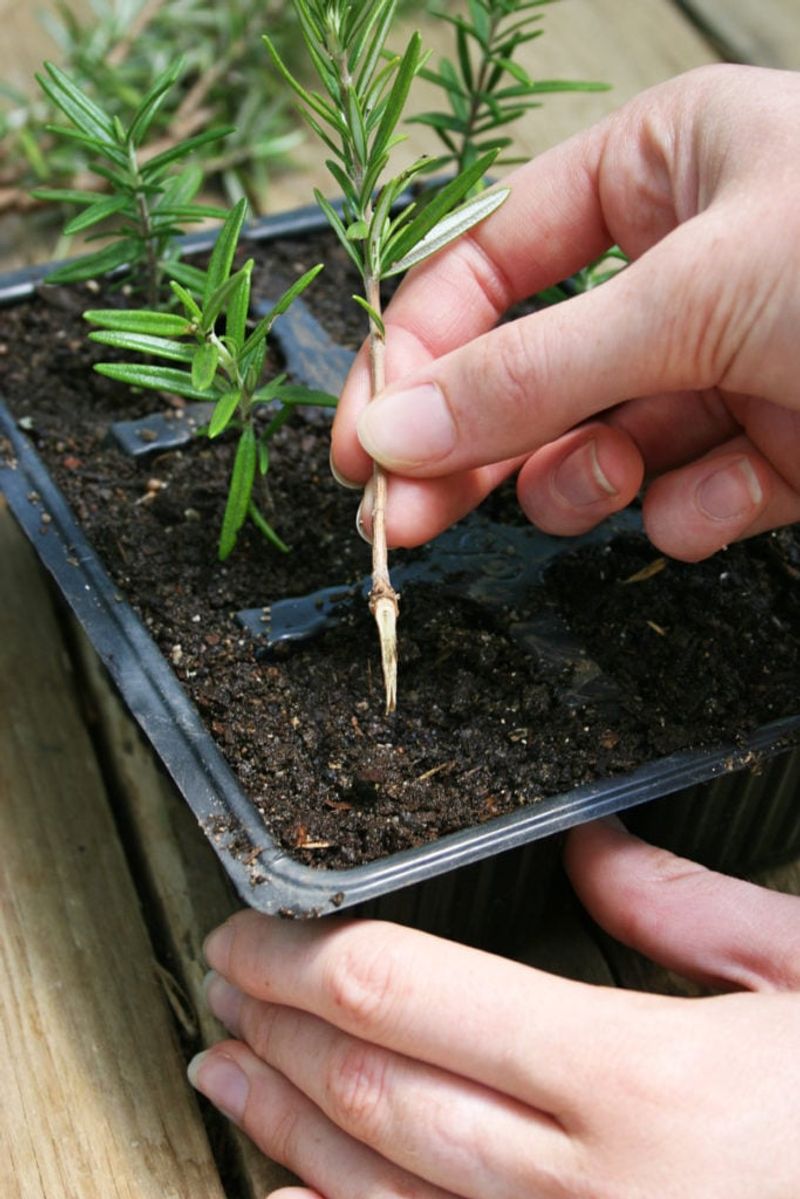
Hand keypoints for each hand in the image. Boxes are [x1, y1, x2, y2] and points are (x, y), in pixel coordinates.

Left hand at [189, 819, 799, 1197]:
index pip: (403, 994)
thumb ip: (691, 910)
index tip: (251, 929)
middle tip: (224, 981)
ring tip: (225, 1073)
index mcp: (637, 1080)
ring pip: (376, 1190)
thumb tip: (593, 847)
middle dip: (273, 1028)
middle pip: (370, 1090)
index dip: (299, 957)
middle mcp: (587, 1190)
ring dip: (279, 1126)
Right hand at [331, 64, 799, 561]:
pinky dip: (697, 511)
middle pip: (524, 371)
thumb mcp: (697, 293)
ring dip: (587, 481)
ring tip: (612, 481)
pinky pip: (685, 501)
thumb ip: (537, 369)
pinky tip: (743, 489)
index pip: (484, 263)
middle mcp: (681, 269)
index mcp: (655, 171)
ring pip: (595, 449)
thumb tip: (396, 429)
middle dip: (470, 450)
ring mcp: (726, 366)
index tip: (364, 447)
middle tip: (401, 520)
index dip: (412, 355)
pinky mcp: (770, 452)